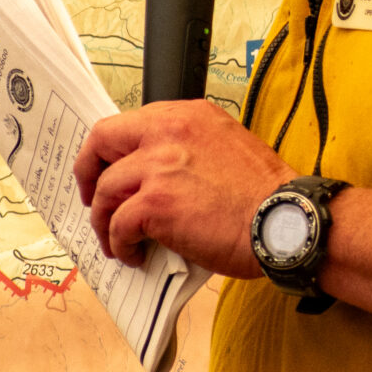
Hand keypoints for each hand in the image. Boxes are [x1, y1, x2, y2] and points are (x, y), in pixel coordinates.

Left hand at [74, 99, 291, 276]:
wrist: (284, 221)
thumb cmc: (264, 194)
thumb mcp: (226, 146)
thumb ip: (188, 149)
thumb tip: (156, 175)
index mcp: (187, 116)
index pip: (127, 123)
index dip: (109, 151)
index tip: (107, 170)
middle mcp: (168, 132)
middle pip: (102, 142)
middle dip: (87, 173)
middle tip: (92, 200)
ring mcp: (159, 166)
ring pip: (105, 191)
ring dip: (104, 221)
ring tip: (118, 242)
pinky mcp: (156, 203)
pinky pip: (118, 225)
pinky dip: (120, 244)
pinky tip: (135, 255)